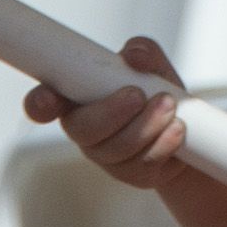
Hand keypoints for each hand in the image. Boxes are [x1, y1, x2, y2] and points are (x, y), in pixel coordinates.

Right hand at [25, 36, 191, 190]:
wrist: (186, 127)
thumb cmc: (156, 89)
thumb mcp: (151, 62)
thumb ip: (141, 51)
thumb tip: (134, 57)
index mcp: (76, 98)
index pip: (43, 104)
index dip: (39, 103)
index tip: (48, 98)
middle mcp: (85, 130)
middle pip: (83, 130)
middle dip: (110, 112)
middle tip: (137, 95)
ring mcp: (108, 156)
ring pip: (117, 149)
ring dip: (146, 125)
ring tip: (169, 105)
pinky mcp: (133, 175)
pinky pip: (143, 165)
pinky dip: (163, 144)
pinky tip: (177, 129)